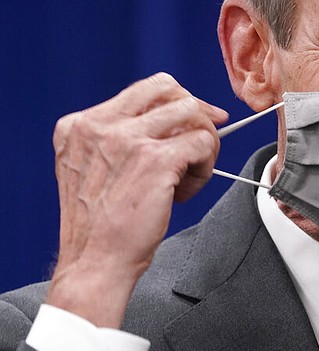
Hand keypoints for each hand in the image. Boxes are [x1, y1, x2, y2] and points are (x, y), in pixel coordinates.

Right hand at [46, 73, 227, 326]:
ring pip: (192, 112)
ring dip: (202, 143)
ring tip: (189, 174)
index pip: (142, 91)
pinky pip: (203, 142)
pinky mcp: (155, 160)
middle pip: (168, 88)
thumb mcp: (92, 169)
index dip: (175, 103)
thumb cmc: (100, 225)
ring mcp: (128, 140)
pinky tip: (185, 191)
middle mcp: (101, 126)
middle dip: (196, 110)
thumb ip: (116, 141)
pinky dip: (205, 167)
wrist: (95, 261)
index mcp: (80, 125)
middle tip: (205, 138)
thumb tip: (172, 121)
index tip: (194, 120)